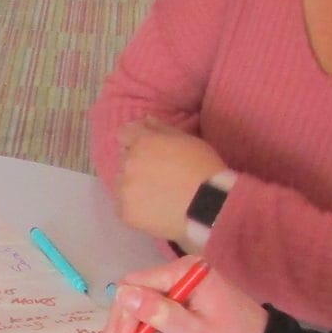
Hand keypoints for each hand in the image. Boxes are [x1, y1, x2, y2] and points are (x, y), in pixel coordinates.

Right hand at [100, 255, 272, 332]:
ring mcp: (183, 290)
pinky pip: (158, 320)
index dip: (121, 318)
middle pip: (137, 299)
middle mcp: (181, 274)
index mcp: (185, 272)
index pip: (137, 286)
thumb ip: (159, 313)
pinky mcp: (184, 305)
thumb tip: (122, 294)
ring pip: (145, 313)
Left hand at [114, 119, 227, 242]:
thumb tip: (145, 119)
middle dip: (136, 163)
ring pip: (121, 183)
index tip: (148, 150)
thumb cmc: (203, 168)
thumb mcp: (188, 140)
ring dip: (133, 186)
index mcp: (142, 142)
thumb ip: (162, 128)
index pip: (124, 134)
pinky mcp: (126, 213)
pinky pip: (123, 207)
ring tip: (157, 196)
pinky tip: (153, 211)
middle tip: (158, 176)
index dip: (135, 140)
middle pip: (124, 159)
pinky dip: (135, 208)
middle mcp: (128, 163)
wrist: (209, 207)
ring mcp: (124, 189)